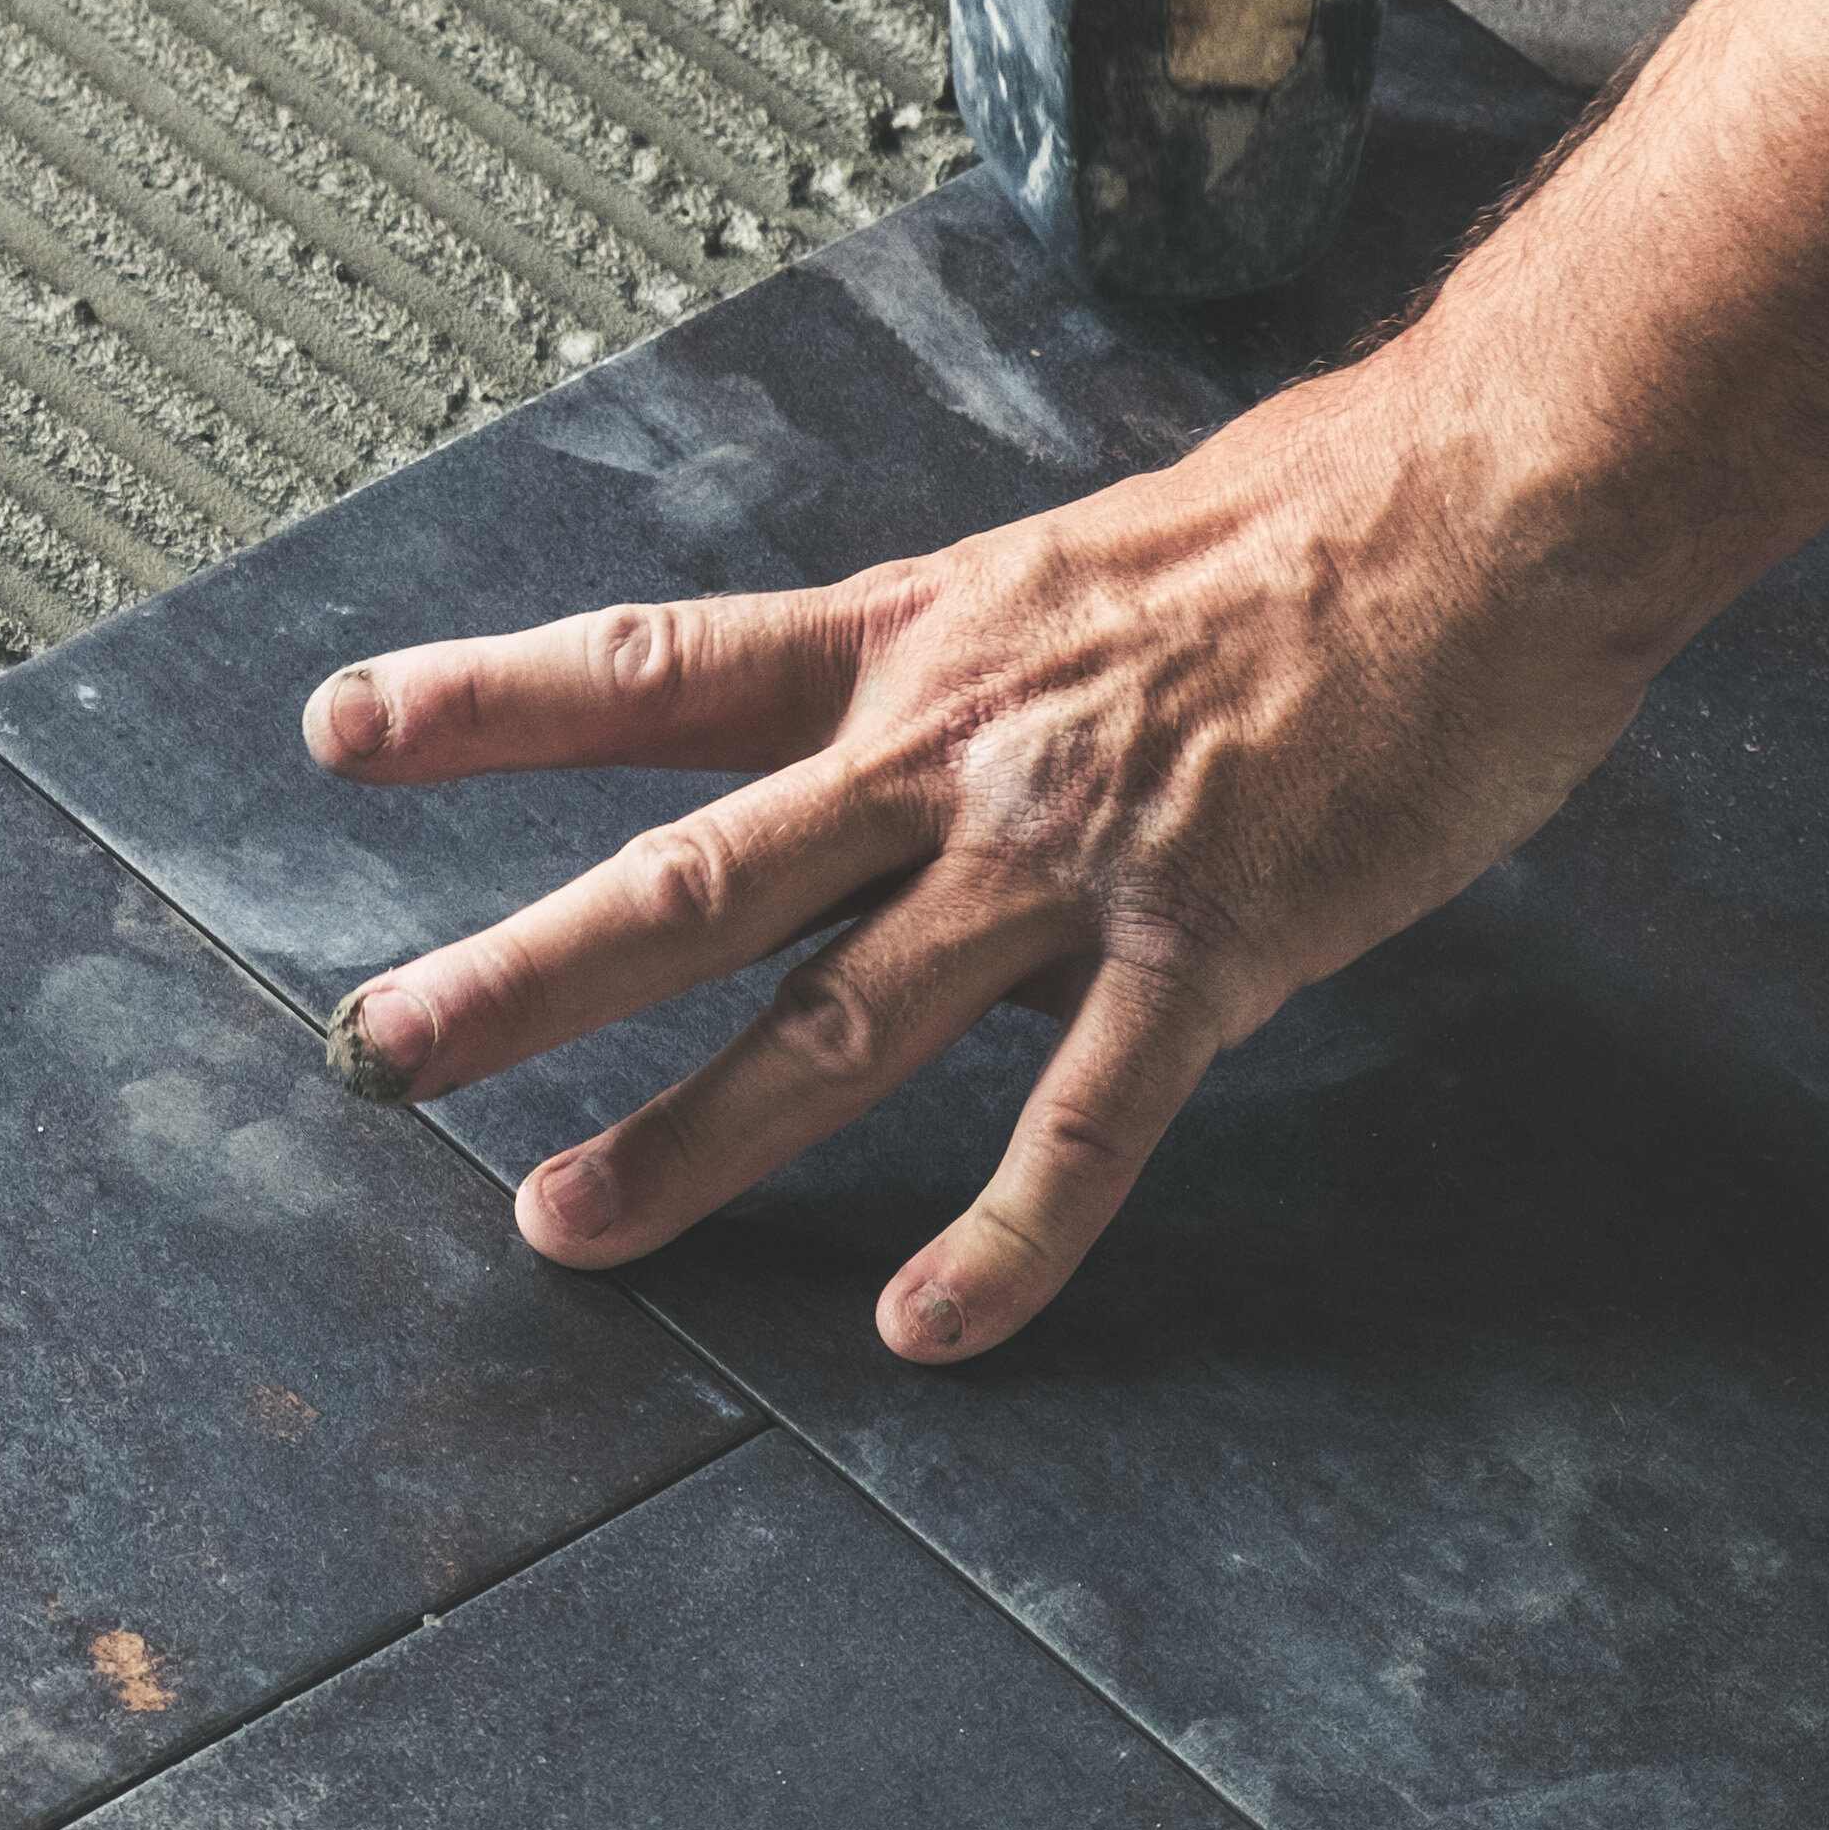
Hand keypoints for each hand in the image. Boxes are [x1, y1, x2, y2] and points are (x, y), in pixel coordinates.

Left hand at [303, 345, 1661, 1362]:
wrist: (1487, 504)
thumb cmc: (1287, 526)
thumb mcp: (1055, 570)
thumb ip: (939, 677)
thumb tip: (852, 751)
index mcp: (905, 642)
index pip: (653, 670)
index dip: (488, 699)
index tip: (341, 732)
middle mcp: (949, 751)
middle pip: (690, 872)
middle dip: (523, 972)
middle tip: (377, 1048)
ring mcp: (1066, 860)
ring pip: (834, 1017)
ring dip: (688, 1134)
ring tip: (560, 1227)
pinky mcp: (1205, 949)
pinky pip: (1084, 1122)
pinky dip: (1004, 1236)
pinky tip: (924, 1325)